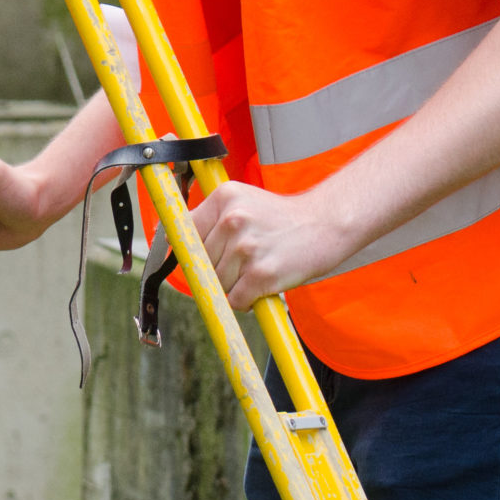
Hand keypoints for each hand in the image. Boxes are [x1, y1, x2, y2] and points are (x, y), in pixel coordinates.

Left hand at [193, 180, 355, 307]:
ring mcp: (246, 247)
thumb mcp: (244, 203)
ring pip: (218, 282)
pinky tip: (260, 287)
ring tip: (256, 270)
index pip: (186, 232)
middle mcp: (232, 220)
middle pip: (202, 261)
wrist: (325, 224)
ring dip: (234, 286)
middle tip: (243, 263)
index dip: (191, 249)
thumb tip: (174, 243)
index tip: (196, 257)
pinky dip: (246, 301)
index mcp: (224, 198)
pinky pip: (236, 299)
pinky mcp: (261, 273)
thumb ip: (212, 219)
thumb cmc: (282, 218)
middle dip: (217, 269)